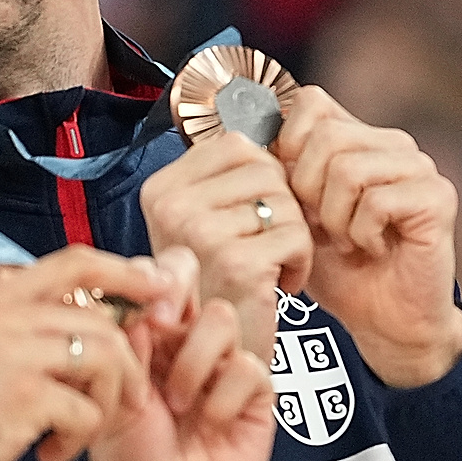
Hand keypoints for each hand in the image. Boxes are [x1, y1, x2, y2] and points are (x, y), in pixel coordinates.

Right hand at [0, 247, 185, 460]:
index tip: (161, 284)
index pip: (74, 265)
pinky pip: (87, 411)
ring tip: (87, 431)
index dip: (125, 273)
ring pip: (104, 360)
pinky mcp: (22, 395)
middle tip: (132, 400)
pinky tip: (52, 454)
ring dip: (108, 401)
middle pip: (100, 322)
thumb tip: (112, 314)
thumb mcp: (2, 350)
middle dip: (127, 365)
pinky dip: (81, 438)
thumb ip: (40, 328)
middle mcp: (3, 314)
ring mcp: (11, 351)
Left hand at [64, 256, 274, 460]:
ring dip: (197, 362)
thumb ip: (134, 348)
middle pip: (199, 282)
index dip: (154, 279)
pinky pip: (251, 367)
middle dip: (179, 304)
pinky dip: (226, 397)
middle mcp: (187, 343)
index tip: (143, 312)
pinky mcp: (257, 392)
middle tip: (163, 332)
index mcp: (148, 338)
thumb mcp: (120, 400)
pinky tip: (212, 423)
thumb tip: (147, 302)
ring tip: (181, 403)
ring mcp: (225, 364)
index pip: (157, 277)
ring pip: (224, 320)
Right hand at [140, 133, 312, 358]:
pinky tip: (274, 284)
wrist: (217, 352)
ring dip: (292, 238)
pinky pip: (298, 237)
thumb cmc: (223, 281)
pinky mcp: (235, 261)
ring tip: (264, 266)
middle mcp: (171, 205)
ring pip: (288, 204)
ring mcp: (200, 233)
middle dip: (283, 209)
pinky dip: (300, 263)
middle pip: (269, 171)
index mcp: (161, 187)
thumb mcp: (212, 217)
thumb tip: (290, 108)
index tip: (251, 214)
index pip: (240, 144)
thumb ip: (233, 171)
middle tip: (260, 247)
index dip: (265, 176)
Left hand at [278, 87, 461, 388]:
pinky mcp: (438, 198)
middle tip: (322, 226)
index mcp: (361, 139)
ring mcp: (420, 169)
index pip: (312, 103)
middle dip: (307, 190)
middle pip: (325, 136)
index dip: (287, 145)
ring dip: (335, 217)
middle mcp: (395, 145)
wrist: (385, 319)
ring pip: (349, 168)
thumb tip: (244, 136)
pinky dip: (362, 233)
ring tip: (347, 239)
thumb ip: (281, 172)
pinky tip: (371, 247)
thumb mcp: (296, 215)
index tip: (292, 192)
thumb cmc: (338, 268)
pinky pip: (377, 200)